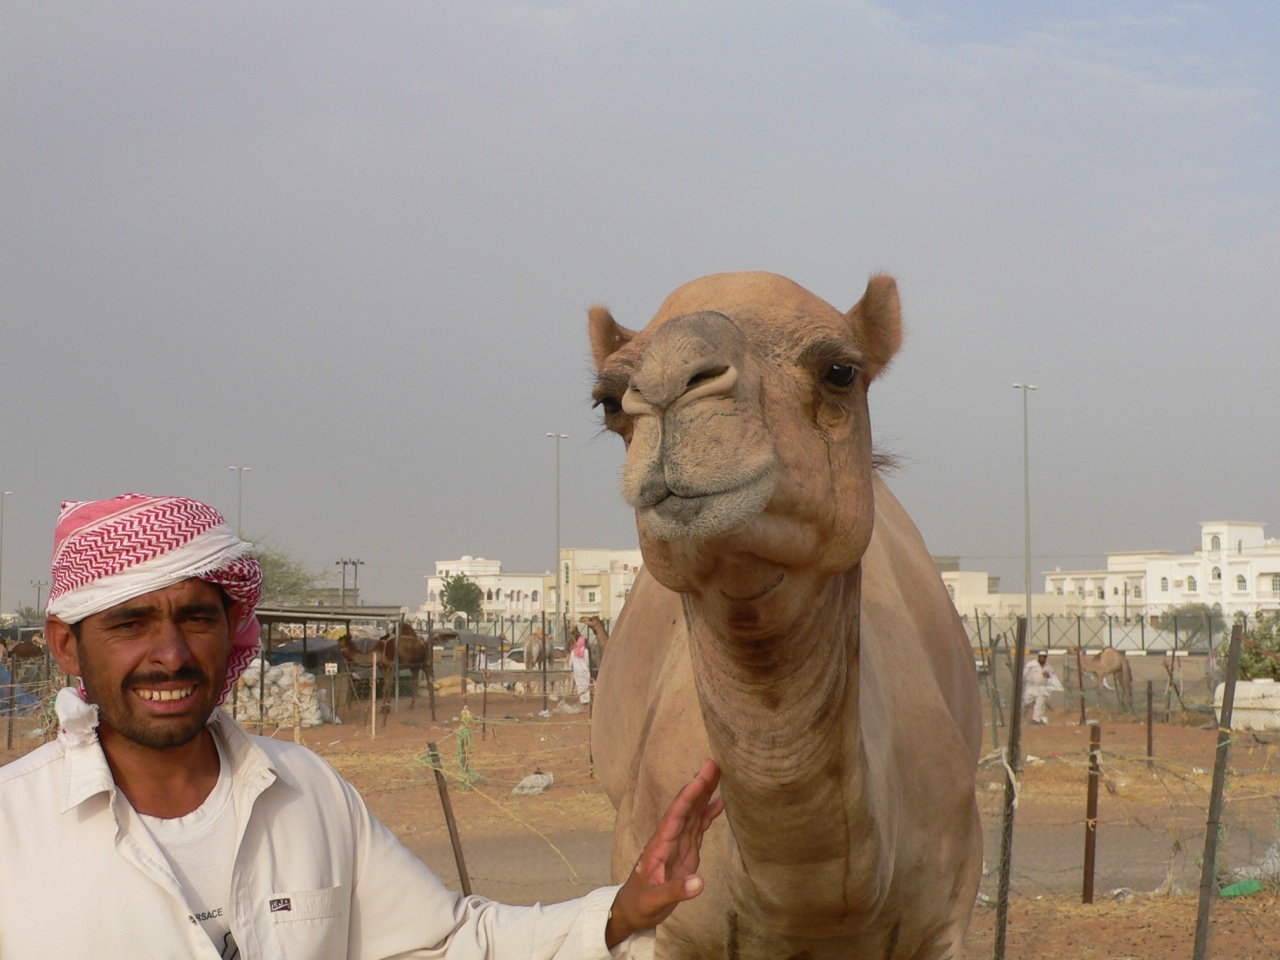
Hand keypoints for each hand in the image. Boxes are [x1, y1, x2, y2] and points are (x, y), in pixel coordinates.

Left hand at [605, 760, 724, 947]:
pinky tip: (720, 801)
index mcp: (659, 846)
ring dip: (705, 793)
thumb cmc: (639, 904)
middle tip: (714, 763)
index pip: (675, 816)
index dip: (689, 796)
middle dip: (698, 786)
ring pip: (693, 813)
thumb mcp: (653, 902)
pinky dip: (709, 813)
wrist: (632, 911)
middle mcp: (669, 839)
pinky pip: (699, 827)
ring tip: (719, 773)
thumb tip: (700, 882)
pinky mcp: (686, 851)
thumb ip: (676, 891)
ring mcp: (678, 844)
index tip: (701, 777)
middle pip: (686, 807)